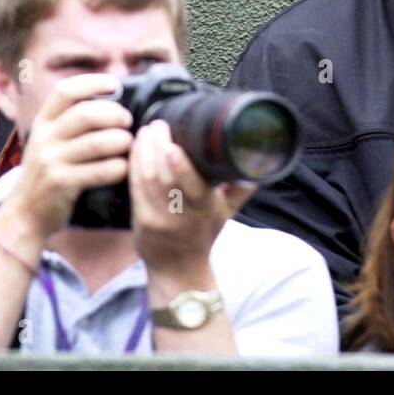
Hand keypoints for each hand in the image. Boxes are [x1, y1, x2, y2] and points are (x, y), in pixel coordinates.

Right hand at [0, 73, 133, 246]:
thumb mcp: (50, 142)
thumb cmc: (48, 173)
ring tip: (128, 144)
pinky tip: (124, 168)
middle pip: (86, 114)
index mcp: (43, 123)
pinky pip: (99, 171)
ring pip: (96, 143)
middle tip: (128, 121)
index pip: (65, 91)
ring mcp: (50, 161)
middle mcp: (44, 138)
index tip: (115, 84)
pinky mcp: (61, 184)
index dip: (92, 82)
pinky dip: (118, 168)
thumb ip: (71, 122)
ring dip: (121, 141)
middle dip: (115, 114)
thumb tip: (111, 99)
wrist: (24, 214)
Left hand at [129, 119, 256, 279]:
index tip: (175, 144)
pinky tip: (137, 148)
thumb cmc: (204, 235)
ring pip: (147, 180)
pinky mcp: (141, 220)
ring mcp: (158, 219)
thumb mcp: (227, 213)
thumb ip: (240, 188)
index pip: (193, 188)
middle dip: (158, 148)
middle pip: (164, 178)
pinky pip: (135, 187)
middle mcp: (181, 216)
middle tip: (159, 126)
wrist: (180, 268)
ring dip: (144, 152)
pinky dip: (135, 164)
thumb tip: (258, 163)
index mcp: (205, 210)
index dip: (181, 166)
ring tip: (148, 131)